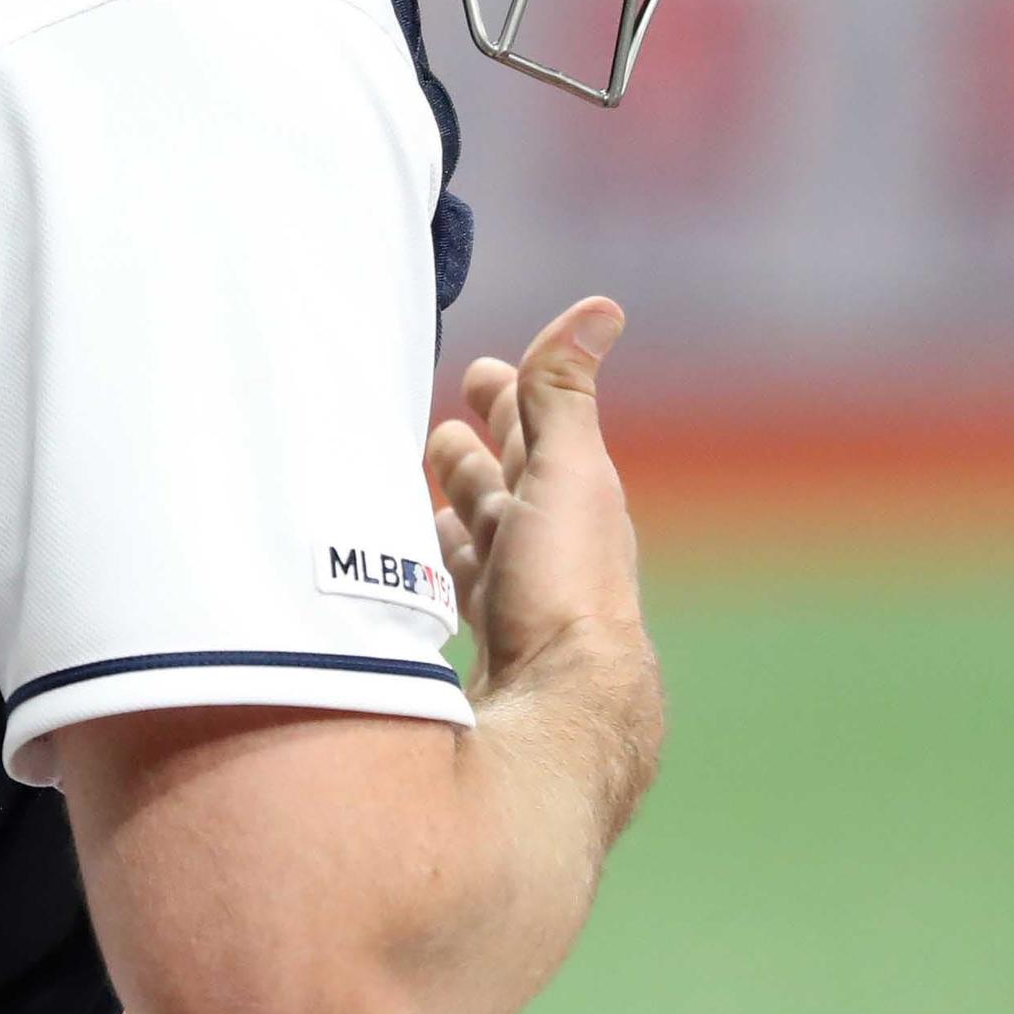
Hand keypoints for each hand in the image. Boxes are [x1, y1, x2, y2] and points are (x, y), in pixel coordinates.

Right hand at [424, 295, 649, 691]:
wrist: (559, 705)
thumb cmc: (567, 583)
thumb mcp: (565, 471)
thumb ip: (565, 393)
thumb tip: (602, 307)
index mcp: (573, 501)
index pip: (539, 433)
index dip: (512, 398)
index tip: (481, 370)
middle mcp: (550, 549)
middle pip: (507, 489)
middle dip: (476, 455)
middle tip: (443, 429)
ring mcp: (518, 599)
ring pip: (478, 540)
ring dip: (453, 509)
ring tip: (414, 492)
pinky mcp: (483, 643)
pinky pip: (453, 591)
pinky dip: (434, 566)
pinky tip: (411, 569)